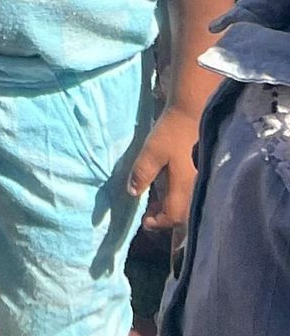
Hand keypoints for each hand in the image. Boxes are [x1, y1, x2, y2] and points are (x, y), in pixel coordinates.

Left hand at [129, 104, 200, 236]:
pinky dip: (179, 197)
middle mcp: (196, 189)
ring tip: (156, 201)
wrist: (194, 112)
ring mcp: (201, 181)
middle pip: (182, 216)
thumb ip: (142, 174)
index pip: (172, 217)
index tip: (145, 222)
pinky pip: (192, 194)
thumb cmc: (172, 132)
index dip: (158, 222)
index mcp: (184, 189)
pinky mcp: (202, 172)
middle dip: (165, 217)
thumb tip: (133, 193)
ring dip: (172, 208)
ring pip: (188, 205)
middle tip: (149, 213)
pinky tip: (170, 188)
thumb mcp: (152, 152)